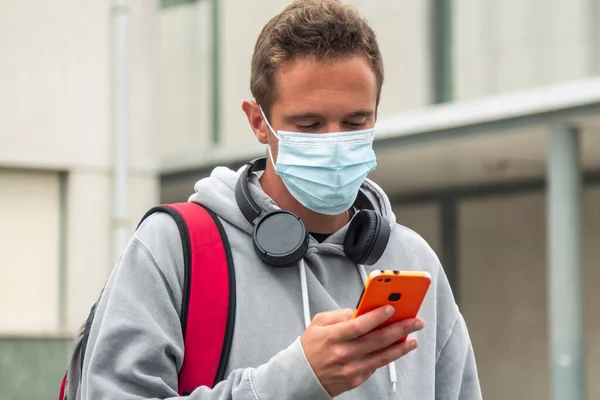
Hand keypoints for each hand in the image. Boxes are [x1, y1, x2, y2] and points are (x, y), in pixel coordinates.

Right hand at [300, 306, 422, 397]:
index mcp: (333, 336)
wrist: (299, 376)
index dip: (377, 316)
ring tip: (413, 339)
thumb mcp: (319, 323)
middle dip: (400, 329)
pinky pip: (375, 366)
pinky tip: (396, 349)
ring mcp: (351, 369)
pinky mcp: (356, 380)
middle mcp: (343, 353)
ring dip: (401, 347)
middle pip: (378, 340)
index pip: (359, 324)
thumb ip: (339, 314)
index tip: (392, 308)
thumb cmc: (309, 347)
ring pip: (382, 356)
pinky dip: (387, 357)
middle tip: (415, 322)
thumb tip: (360, 310)